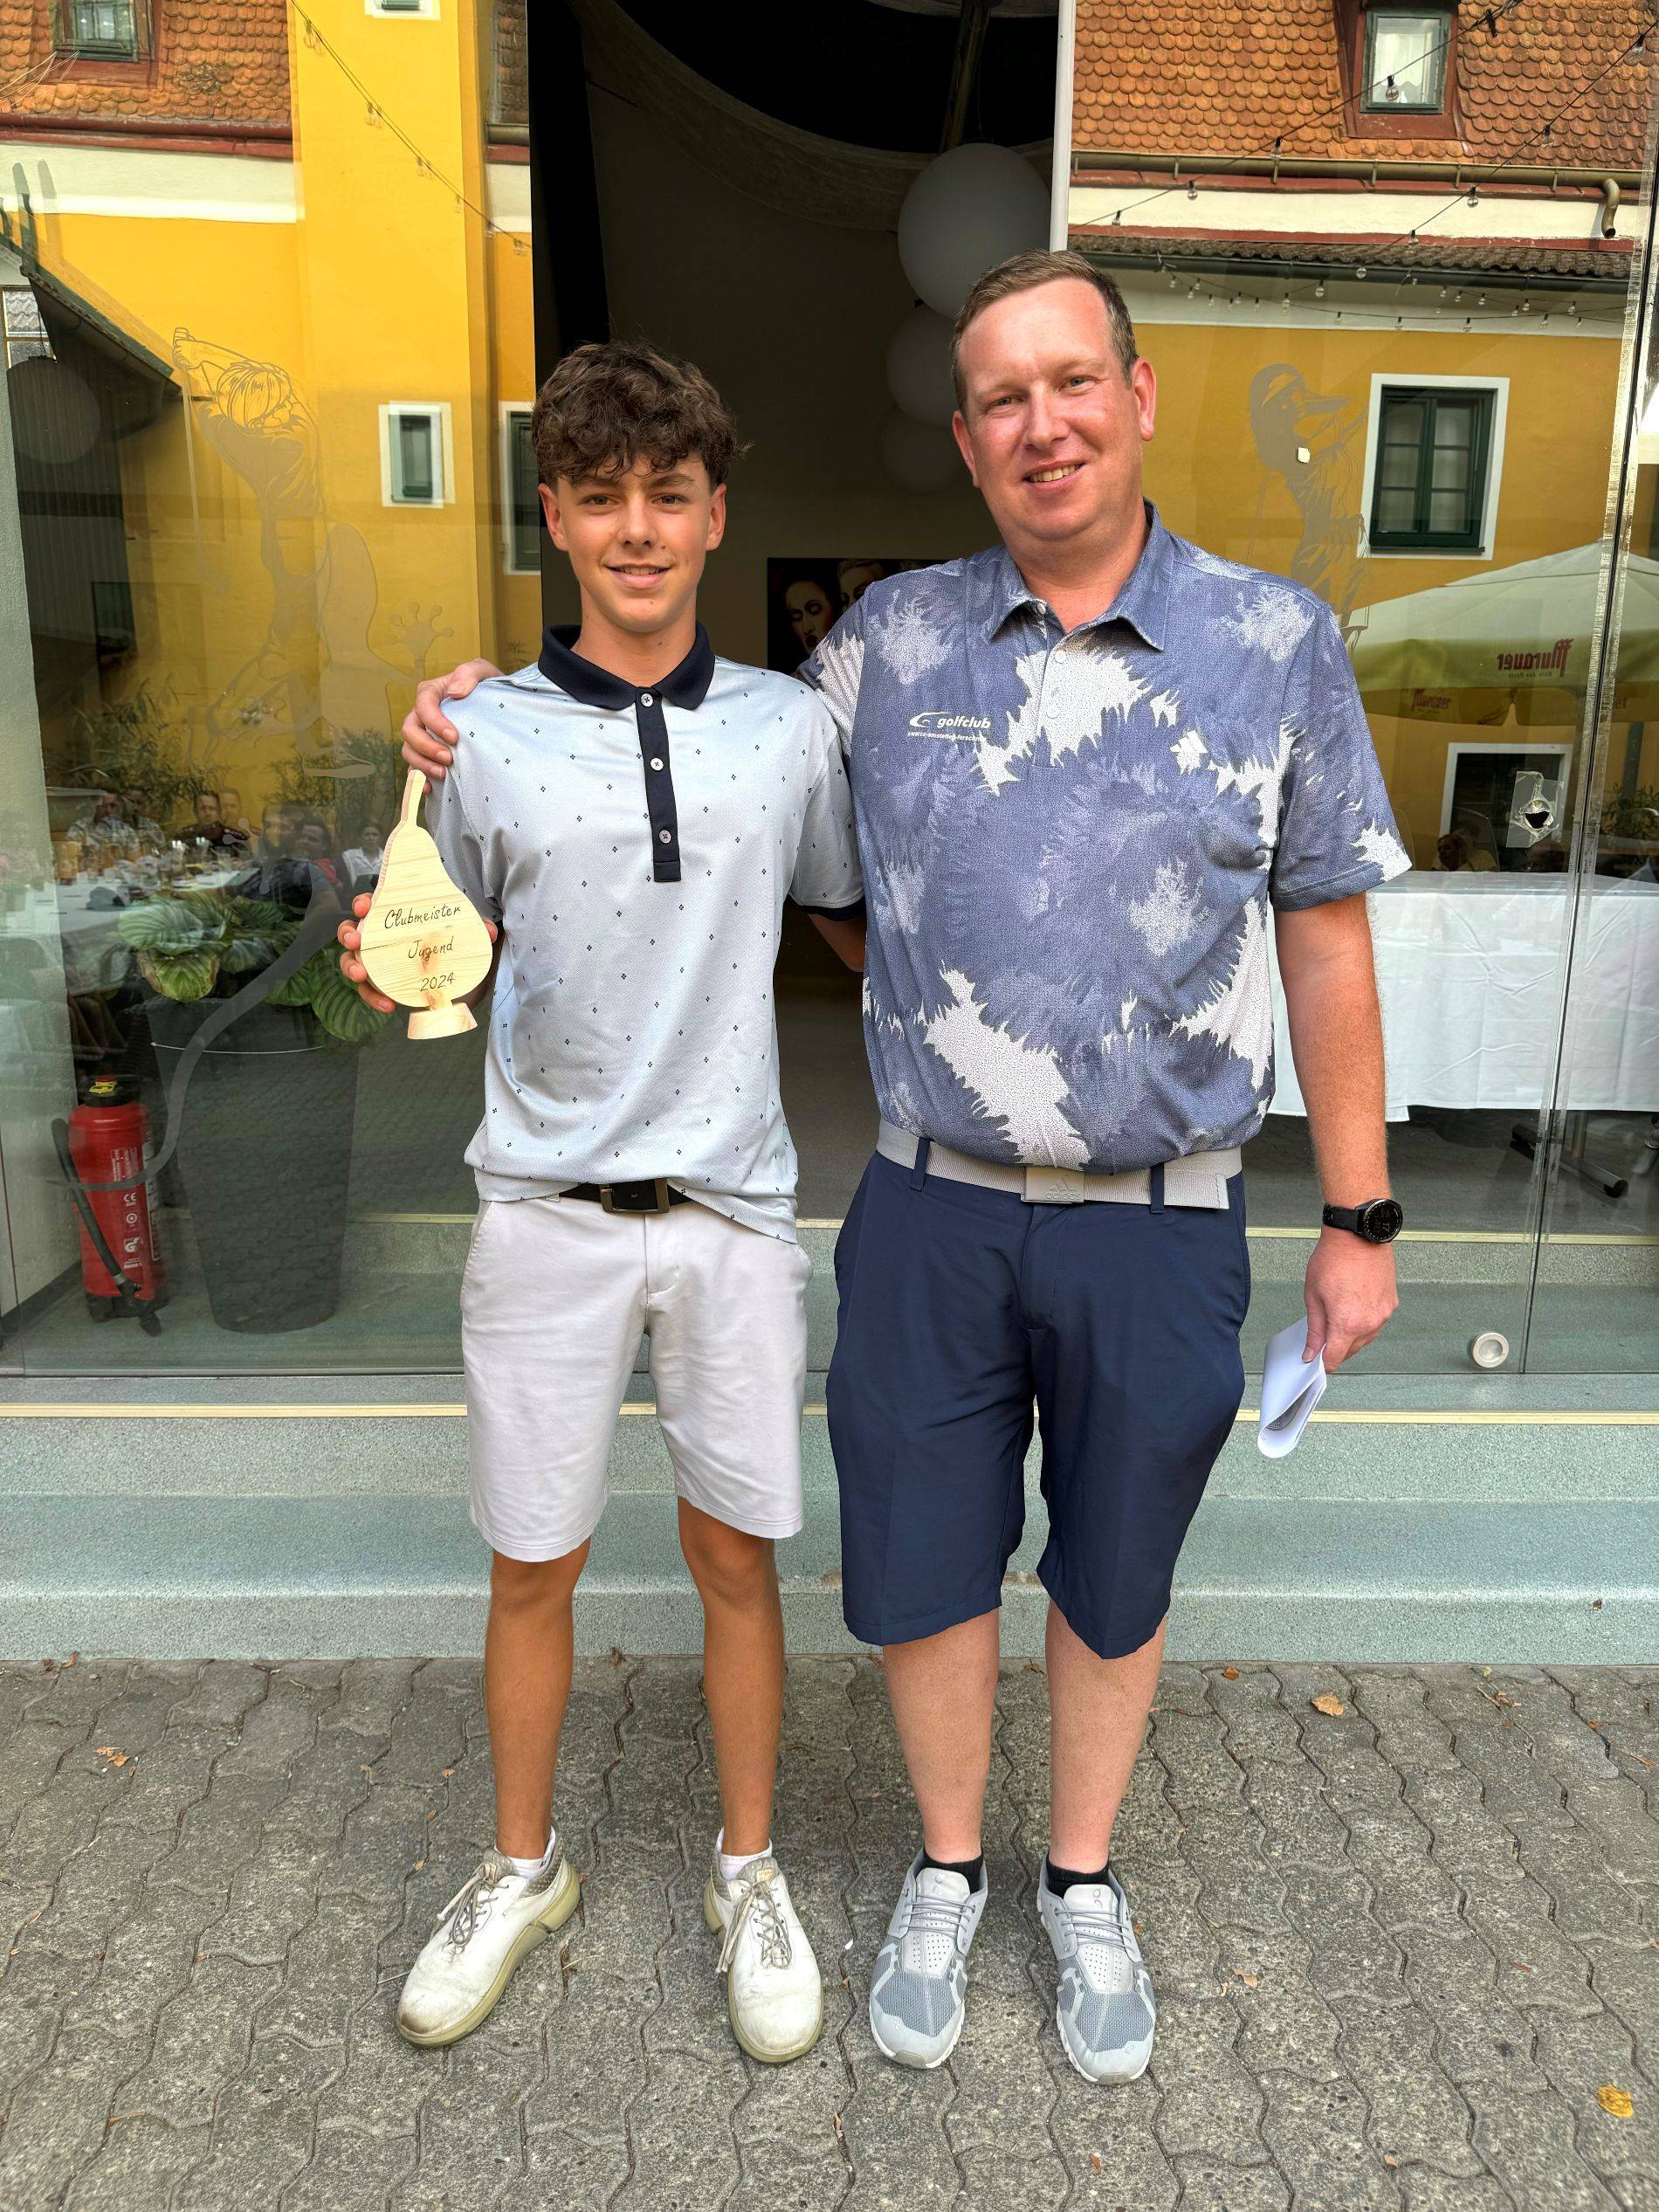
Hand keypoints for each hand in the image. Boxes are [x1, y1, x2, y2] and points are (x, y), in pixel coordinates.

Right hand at [336, 893, 497, 1013]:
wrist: (462, 981)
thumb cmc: (453, 948)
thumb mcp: (466, 935)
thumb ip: (477, 929)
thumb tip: (488, 931)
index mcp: (396, 918)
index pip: (372, 905)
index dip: (363, 903)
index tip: (365, 906)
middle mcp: (381, 938)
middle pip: (352, 931)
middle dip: (347, 934)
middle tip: (355, 941)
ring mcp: (379, 962)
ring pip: (352, 961)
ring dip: (350, 967)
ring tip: (359, 974)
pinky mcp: (383, 985)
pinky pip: (369, 991)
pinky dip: (373, 998)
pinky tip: (387, 1005)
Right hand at [400, 659, 501, 779]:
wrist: (496, 707)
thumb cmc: (486, 687)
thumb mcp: (482, 671)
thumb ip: (469, 674)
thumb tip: (455, 691)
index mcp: (432, 693)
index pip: (423, 704)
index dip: (434, 721)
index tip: (454, 736)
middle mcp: (422, 715)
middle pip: (410, 730)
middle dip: (426, 746)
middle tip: (449, 758)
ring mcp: (424, 735)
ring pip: (409, 750)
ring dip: (422, 764)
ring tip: (443, 774)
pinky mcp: (429, 753)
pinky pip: (415, 767)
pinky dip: (419, 779)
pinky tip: (430, 788)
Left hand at [1302, 1227, 1397, 1370]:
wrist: (1357, 1236)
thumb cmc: (1333, 1259)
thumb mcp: (1313, 1296)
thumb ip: (1315, 1329)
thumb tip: (1312, 1351)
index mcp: (1348, 1324)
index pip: (1335, 1358)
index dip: (1323, 1361)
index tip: (1316, 1359)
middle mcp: (1370, 1323)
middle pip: (1351, 1350)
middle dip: (1336, 1346)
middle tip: (1323, 1332)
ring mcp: (1383, 1314)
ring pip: (1365, 1338)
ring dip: (1351, 1334)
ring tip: (1338, 1312)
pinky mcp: (1391, 1304)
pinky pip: (1376, 1323)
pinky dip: (1364, 1321)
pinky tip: (1353, 1306)